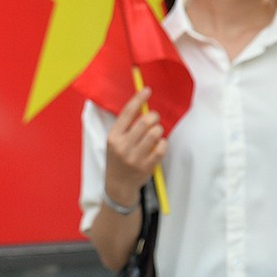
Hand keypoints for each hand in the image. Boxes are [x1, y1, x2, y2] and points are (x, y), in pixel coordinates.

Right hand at [104, 88, 165, 203]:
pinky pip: (161, 148)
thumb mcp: (114, 142)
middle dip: (153, 117)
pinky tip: (160, 144)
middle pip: (144, 122)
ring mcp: (134, 157)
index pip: (127, 112)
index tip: (147, 90)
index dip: (138, 99)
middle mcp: (122, 146)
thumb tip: (142, 106)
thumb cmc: (118, 159)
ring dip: (159, 130)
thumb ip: (126, 126)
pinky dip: (163, 143)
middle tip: (154, 119)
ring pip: (155, 133)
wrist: (118, 186)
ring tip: (156, 133)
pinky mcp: (146, 167)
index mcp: (113, 136)